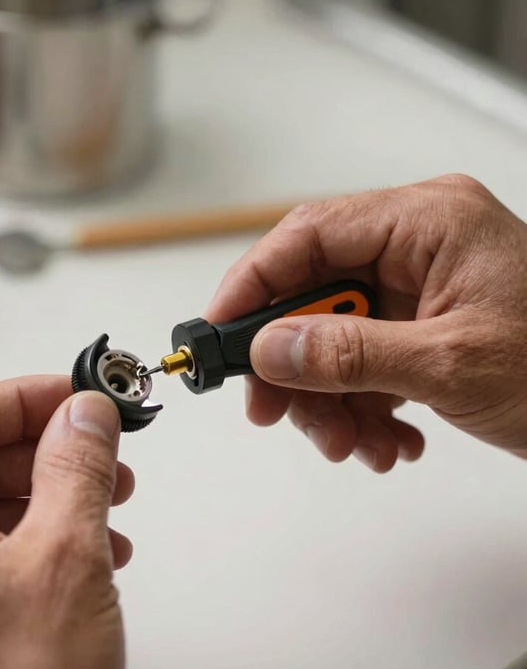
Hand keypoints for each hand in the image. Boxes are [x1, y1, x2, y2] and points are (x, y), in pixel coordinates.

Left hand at [0, 376, 134, 668]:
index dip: (24, 397)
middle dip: (43, 452)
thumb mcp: (67, 553)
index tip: (73, 397)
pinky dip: (23, 539)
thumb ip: (77, 464)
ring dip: (42, 497)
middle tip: (98, 451)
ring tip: (103, 507)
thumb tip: (84, 414)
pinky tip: (78, 552)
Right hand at [206, 175, 526, 470]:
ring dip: (330, 402)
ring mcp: (417, 292)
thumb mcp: (449, 365)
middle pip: (313, 297)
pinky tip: (390, 441)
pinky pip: (362, 365)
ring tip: (356, 445)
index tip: (218, 333)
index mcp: (426, 223)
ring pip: (332, 341)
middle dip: (294, 366)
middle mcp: (416, 249)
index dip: (252, 284)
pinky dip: (362, 410)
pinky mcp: (419, 331)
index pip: (309, 235)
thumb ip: (348, 355)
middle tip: (276, 413)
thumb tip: (267, 348)